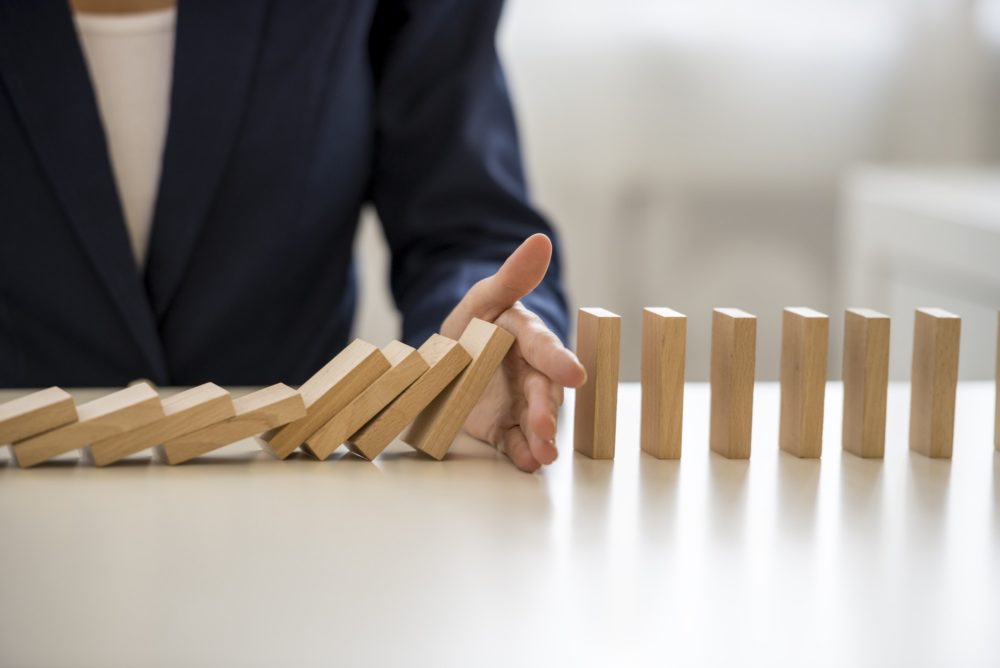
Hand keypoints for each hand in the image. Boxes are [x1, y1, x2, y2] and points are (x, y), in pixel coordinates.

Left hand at [440, 234, 585, 471]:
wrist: (452, 357)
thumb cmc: (476, 322)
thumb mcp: (484, 297)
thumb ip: (512, 275)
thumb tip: (541, 240)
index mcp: (528, 337)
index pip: (544, 347)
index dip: (558, 360)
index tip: (574, 374)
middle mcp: (531, 372)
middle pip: (543, 391)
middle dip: (545, 409)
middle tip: (544, 426)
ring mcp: (519, 402)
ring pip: (535, 420)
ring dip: (542, 438)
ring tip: (543, 454)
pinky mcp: (504, 426)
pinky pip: (515, 442)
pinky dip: (523, 454)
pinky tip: (529, 463)